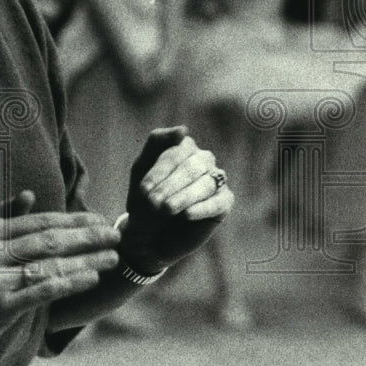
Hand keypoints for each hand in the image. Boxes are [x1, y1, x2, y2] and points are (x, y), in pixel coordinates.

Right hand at [0, 191, 119, 353]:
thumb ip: (2, 217)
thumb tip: (30, 194)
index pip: (38, 221)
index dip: (72, 219)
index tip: (98, 219)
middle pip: (48, 240)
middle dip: (86, 236)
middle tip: (114, 234)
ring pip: (50, 265)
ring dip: (85, 260)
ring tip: (111, 257)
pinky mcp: (0, 306)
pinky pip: (42, 291)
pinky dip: (69, 283)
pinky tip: (91, 279)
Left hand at [119, 126, 234, 274]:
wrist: (149, 236)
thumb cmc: (144, 199)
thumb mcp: (141, 170)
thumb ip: (157, 143)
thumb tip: (184, 129)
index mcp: (182, 147)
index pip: (175, 153)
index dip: (158, 172)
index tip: (143, 190)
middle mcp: (202, 159)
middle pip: (191, 166)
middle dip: (169, 185)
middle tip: (153, 203)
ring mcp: (215, 180)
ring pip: (205, 183)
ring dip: (183, 196)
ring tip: (166, 210)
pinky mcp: (224, 202)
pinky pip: (219, 201)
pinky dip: (202, 208)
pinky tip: (186, 215)